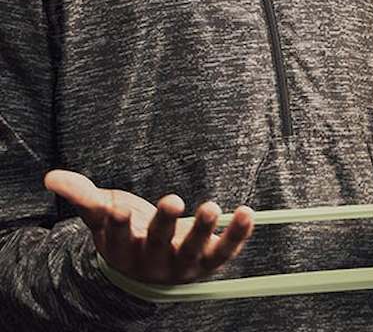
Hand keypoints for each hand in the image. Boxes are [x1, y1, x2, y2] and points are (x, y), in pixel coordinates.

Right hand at [44, 170, 253, 283]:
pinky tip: (247, 213)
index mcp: (123, 249)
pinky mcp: (209, 261)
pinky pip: (225, 251)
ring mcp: (183, 263)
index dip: (118, 225)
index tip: (117, 209)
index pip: (119, 238)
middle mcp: (153, 260)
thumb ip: (81, 195)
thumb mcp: (103, 215)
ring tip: (212, 206)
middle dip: (164, 223)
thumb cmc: (127, 233)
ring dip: (203, 230)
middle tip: (172, 200)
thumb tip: (50, 177)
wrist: (150, 270)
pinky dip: (238, 234)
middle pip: (157, 243)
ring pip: (193, 250)